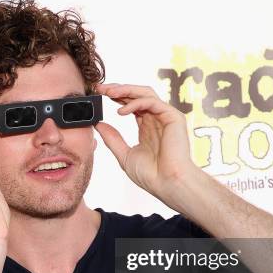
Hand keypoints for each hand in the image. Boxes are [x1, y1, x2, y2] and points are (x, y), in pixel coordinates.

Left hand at [94, 83, 199, 200]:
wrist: (167, 184)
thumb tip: (98, 124)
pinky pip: (152, 102)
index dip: (116, 97)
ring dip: (126, 90)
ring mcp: (166, 117)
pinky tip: (121, 112)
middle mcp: (157, 119)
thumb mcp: (124, 154)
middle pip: (137, 95)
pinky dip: (135, 103)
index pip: (131, 104)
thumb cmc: (151, 175)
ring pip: (145, 93)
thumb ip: (113, 139)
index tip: (99, 94)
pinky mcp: (174, 117)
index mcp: (147, 127)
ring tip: (108, 92)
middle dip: (118, 89)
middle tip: (101, 88)